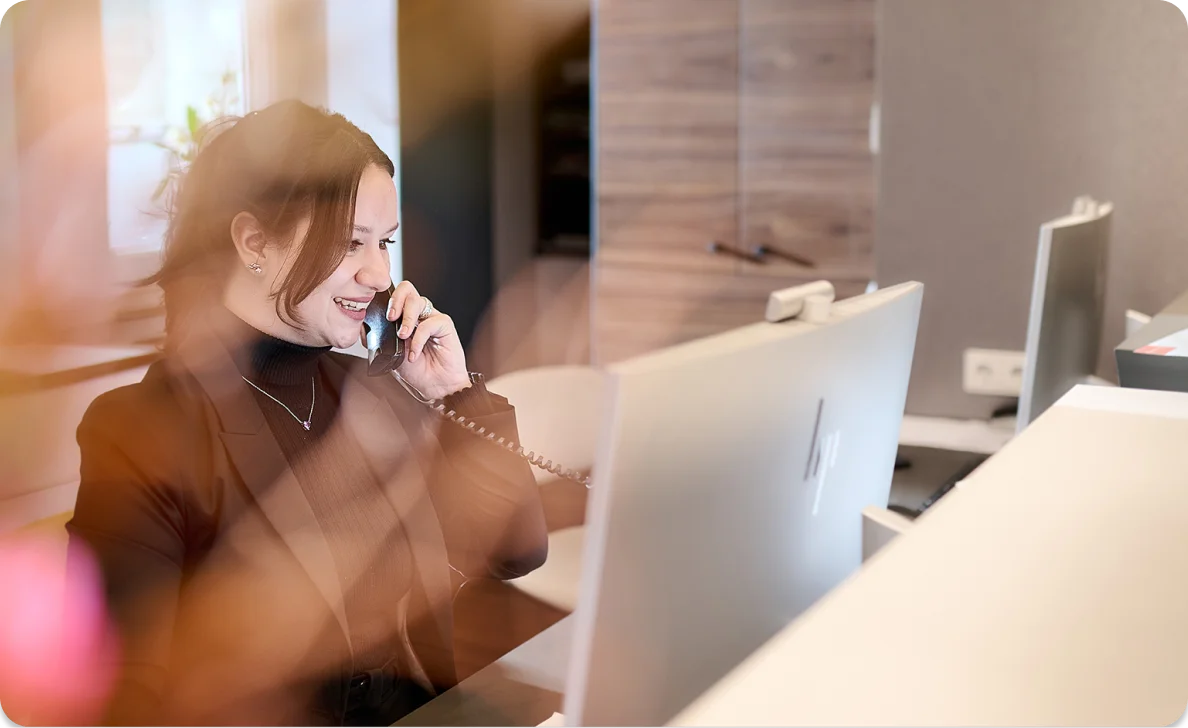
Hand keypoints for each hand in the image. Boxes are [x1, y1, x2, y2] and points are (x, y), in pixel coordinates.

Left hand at [371, 280, 470, 399]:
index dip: (384, 297)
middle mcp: (418, 314)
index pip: (394, 295)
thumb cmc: (416, 370)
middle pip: (407, 289)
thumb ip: (377, 339)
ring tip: (402, 337)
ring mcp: (432, 317)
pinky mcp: (444, 325)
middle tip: (390, 318)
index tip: (376, 312)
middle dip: (396, 300)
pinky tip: (414, 353)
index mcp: (404, 316)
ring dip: (407, 319)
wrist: (435, 386)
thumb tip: (362, 328)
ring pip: (418, 301)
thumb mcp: (389, 353)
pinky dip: (418, 339)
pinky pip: (430, 323)